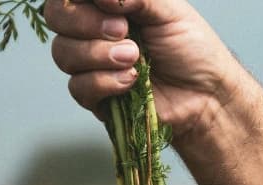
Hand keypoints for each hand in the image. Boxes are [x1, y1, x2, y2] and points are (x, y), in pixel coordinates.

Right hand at [44, 0, 243, 139]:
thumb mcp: (168, 9)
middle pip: (56, 17)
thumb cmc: (191, 47)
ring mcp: (90, 64)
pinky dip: (105, 82)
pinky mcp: (95, 97)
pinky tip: (132, 82)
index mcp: (108, 4)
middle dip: (86, 23)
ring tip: (135, 58)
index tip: (113, 4)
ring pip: (63, 53)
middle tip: (123, 30)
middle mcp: (93, 30)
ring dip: (98, 55)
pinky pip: (78, 86)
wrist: (206, 94)